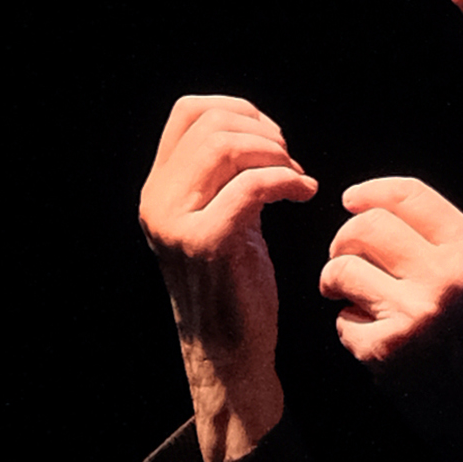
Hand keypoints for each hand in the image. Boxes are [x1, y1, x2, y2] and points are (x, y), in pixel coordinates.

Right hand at [140, 94, 317, 461]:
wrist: (229, 352)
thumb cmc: (234, 284)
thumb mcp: (220, 217)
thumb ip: (221, 176)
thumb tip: (255, 128)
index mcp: (158, 190)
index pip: (188, 111)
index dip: (238, 110)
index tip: (272, 137)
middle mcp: (158, 202)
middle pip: (212, 124)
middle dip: (264, 133)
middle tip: (290, 163)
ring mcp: (177, 222)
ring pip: (228, 147)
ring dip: (276, 154)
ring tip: (297, 178)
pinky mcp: (208, 242)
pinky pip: (252, 185)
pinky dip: (287, 180)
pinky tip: (304, 194)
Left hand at [319, 178, 462, 461]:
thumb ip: (446, 249)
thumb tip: (379, 216)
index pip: (410, 195)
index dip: (371, 192)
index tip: (352, 200)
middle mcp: (446, 276)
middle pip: (366, 226)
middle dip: (344, 239)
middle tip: (346, 258)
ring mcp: (414, 314)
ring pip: (343, 269)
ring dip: (337, 281)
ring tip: (350, 296)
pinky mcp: (388, 352)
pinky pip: (344, 321)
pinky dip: (352, 329)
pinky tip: (376, 341)